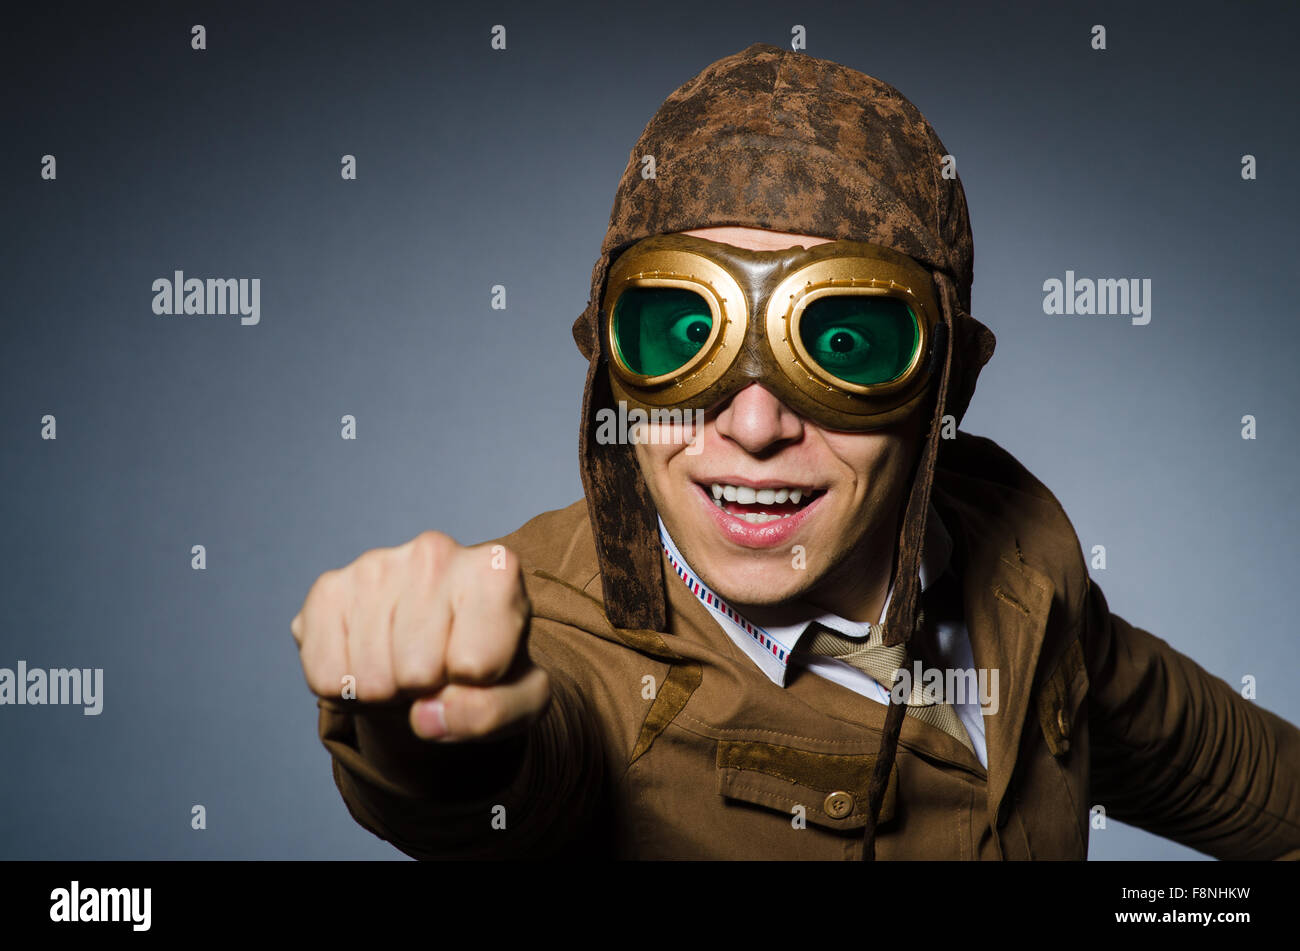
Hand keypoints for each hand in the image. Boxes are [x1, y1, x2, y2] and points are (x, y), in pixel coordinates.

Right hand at [292, 531, 548, 740]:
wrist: (443, 648)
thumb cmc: (491, 668)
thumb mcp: (521, 699)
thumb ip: (493, 713)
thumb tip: (426, 716)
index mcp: (495, 569)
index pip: (475, 665)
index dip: (476, 685)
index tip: (481, 667)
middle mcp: (434, 552)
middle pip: (417, 673)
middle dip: (426, 689)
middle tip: (437, 669)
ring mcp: (375, 565)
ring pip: (370, 679)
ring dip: (387, 692)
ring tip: (406, 664)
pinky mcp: (328, 588)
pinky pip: (326, 676)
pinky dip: (347, 689)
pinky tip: (371, 659)